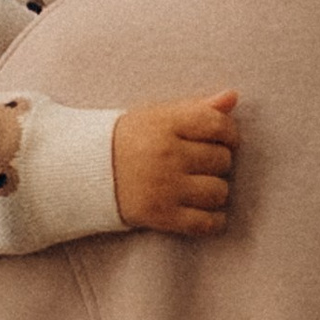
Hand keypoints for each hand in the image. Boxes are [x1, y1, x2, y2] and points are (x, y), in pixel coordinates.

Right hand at [112, 91, 239, 236]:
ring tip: (200, 187)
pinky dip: (213, 220)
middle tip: (203, 165)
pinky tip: (206, 212)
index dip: (230, 134)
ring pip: (218, 192)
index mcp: (165, 124)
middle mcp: (166, 155)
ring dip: (216, 191)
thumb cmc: (129, 140)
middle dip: (218, 162)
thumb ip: (197, 107)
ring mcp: (164, 187)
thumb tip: (233, 97)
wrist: (85, 172)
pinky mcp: (160, 215)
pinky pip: (206, 223)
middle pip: (222, 160)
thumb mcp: (158, 115)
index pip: (218, 125)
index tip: (226, 140)